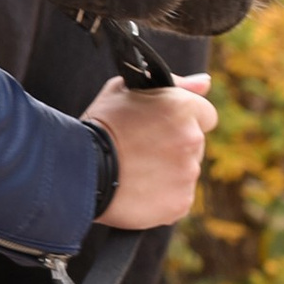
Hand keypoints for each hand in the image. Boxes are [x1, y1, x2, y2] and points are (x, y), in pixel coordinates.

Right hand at [86, 72, 217, 227]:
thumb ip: (174, 83)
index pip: (205, 114)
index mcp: (183, 107)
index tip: (161, 127)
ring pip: (186, 171)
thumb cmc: (99, 125)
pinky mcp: (181, 202)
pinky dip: (162, 196)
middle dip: (174, 146)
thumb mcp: (126, 90)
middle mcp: (192, 139)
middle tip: (141, 149)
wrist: (77, 170)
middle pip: (195, 144)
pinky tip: (138, 189)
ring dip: (168, 171)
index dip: (182, 120)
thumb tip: (205, 82)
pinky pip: (178, 197)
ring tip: (135, 170)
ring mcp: (188, 173)